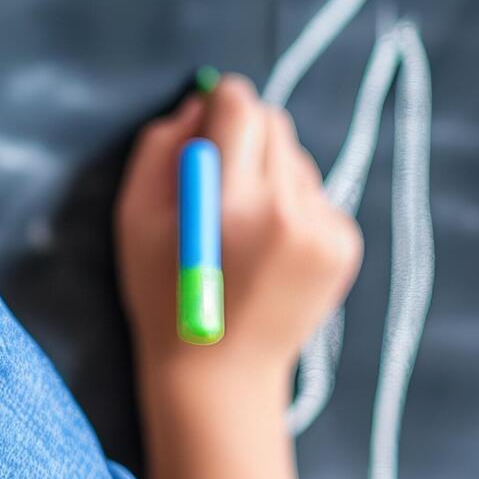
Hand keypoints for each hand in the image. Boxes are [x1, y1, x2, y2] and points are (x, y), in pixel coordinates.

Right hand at [117, 73, 359, 387]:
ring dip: (269, 174)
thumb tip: (198, 104)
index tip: (210, 116)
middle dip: (245, 136)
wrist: (220, 374)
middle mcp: (285, 210)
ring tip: (241, 227)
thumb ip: (159, 149)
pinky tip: (267, 247)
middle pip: (274, 124)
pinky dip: (292, 206)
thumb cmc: (163, 295)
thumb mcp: (135, 219)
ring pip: (297, 160)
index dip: (220, 103)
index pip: (241, 107)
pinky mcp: (343, 246)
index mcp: (229, 201)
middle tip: (219, 176)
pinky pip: (317, 195)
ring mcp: (321, 230)